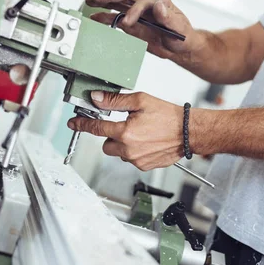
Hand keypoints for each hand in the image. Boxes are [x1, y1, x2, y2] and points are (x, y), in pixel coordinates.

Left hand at [67, 91, 183, 170]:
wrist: (189, 132)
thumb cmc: (169, 116)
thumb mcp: (140, 101)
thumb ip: (115, 101)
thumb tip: (97, 98)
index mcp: (125, 131)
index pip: (96, 127)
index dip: (82, 124)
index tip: (74, 123)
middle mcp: (128, 148)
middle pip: (106, 144)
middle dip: (111, 135)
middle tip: (125, 126)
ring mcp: (136, 160)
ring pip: (119, 153)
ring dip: (123, 144)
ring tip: (141, 134)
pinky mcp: (144, 166)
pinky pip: (131, 159)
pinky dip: (135, 151)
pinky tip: (147, 142)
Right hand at [85, 0, 201, 60]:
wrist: (181, 47)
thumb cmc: (182, 36)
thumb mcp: (178, 27)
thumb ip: (168, 17)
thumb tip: (159, 5)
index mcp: (158, 3)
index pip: (142, 2)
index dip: (133, 11)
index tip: (127, 23)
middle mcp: (146, 5)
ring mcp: (137, 14)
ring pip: (118, 3)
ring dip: (104, 1)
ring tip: (90, 1)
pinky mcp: (132, 24)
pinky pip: (116, 17)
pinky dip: (105, 16)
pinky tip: (95, 17)